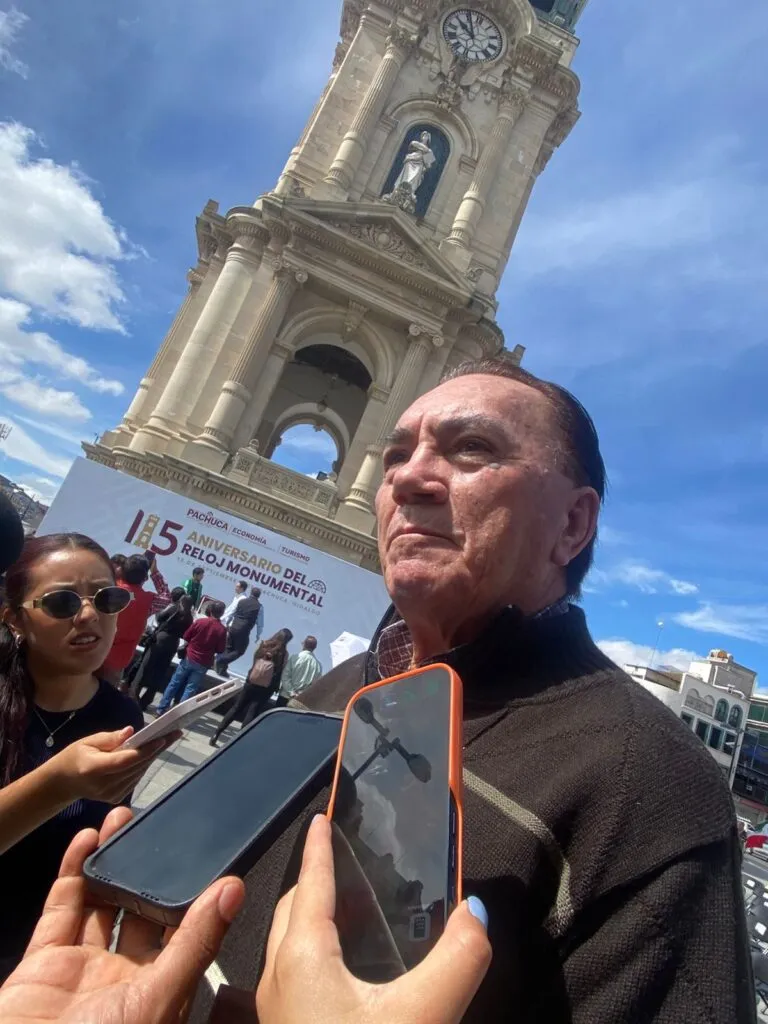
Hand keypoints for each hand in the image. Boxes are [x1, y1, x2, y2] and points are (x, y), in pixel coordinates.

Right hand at [0, 807, 244, 1023]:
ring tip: (126, 820)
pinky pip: (62, 909)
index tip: (207, 849)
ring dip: (113, 861)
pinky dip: (73, 872)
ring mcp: (83, 970)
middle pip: (141, 910)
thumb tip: (233, 890)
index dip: (195, 891)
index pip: (187, 930)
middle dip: (150, 869)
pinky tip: (88, 840)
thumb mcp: (159, 998)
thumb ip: (196, 943)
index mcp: (162, 991)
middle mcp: (124, 980)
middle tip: (160, 826)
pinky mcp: (44, 964)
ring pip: (102, 902)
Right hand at [47, 728, 175, 804]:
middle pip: (136, 766)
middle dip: (157, 748)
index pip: (124, 760)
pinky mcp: (116, 798)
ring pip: (139, 772)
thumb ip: (109, 738)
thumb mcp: (87, 742)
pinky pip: (136, 778)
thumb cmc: (74, 757)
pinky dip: (144, 764)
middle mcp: (105, 785)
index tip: (162, 739)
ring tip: (169, 738)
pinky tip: (153, 752)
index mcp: (94, 769)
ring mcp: (111, 794)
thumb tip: (131, 732)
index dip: (145, 751)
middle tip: (175, 733)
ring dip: (154, 755)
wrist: (63, 783)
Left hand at [256, 815, 490, 1023]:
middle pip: (293, 909)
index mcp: (303, 955)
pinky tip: (353, 978)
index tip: (321, 815)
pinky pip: (296, 975)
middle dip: (315, 879)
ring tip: (355, 913)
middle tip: (348, 862)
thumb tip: (477, 914)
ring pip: (290, 945)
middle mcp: (279, 976)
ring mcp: (278, 1012)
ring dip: (314, 919)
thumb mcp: (426, 1015)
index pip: (312, 881)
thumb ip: (460, 958)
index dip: (320, 845)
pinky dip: (318, 954)